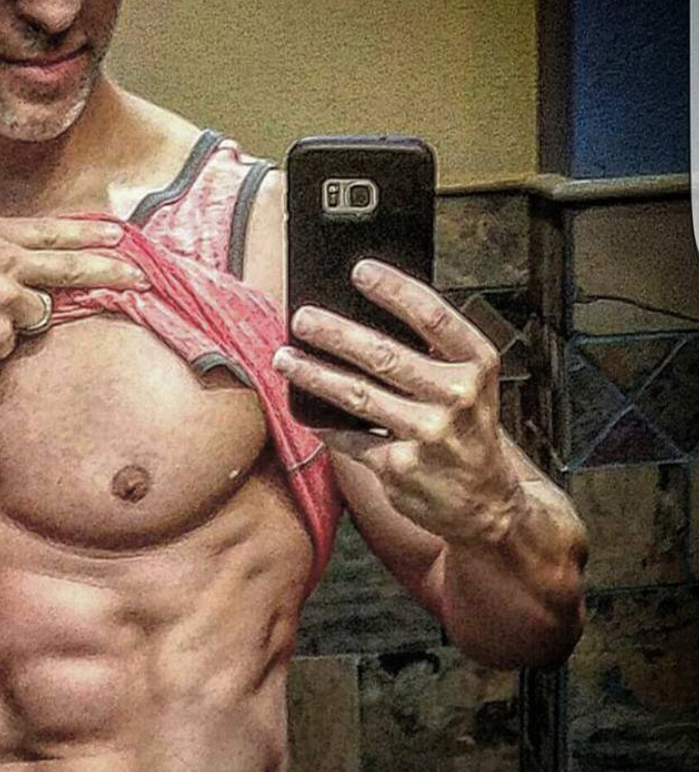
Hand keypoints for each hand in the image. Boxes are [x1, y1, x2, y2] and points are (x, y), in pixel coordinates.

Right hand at [0, 190, 147, 380]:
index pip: (52, 232)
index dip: (88, 236)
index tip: (120, 238)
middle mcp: (4, 262)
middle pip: (70, 267)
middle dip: (111, 271)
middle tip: (141, 277)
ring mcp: (6, 301)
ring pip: (34, 314)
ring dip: (13, 321)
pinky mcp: (0, 337)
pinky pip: (7, 345)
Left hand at [273, 259, 519, 543]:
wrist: (487, 502)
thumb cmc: (468, 432)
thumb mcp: (470, 385)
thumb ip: (432, 353)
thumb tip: (363, 315)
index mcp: (476, 365)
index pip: (432, 316)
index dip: (394, 289)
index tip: (360, 270)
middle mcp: (456, 398)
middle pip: (384, 355)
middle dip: (335, 333)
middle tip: (302, 318)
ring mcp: (427, 435)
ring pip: (357, 396)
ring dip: (314, 374)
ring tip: (284, 358)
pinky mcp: (400, 468)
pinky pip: (349, 439)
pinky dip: (323, 425)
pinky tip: (305, 413)